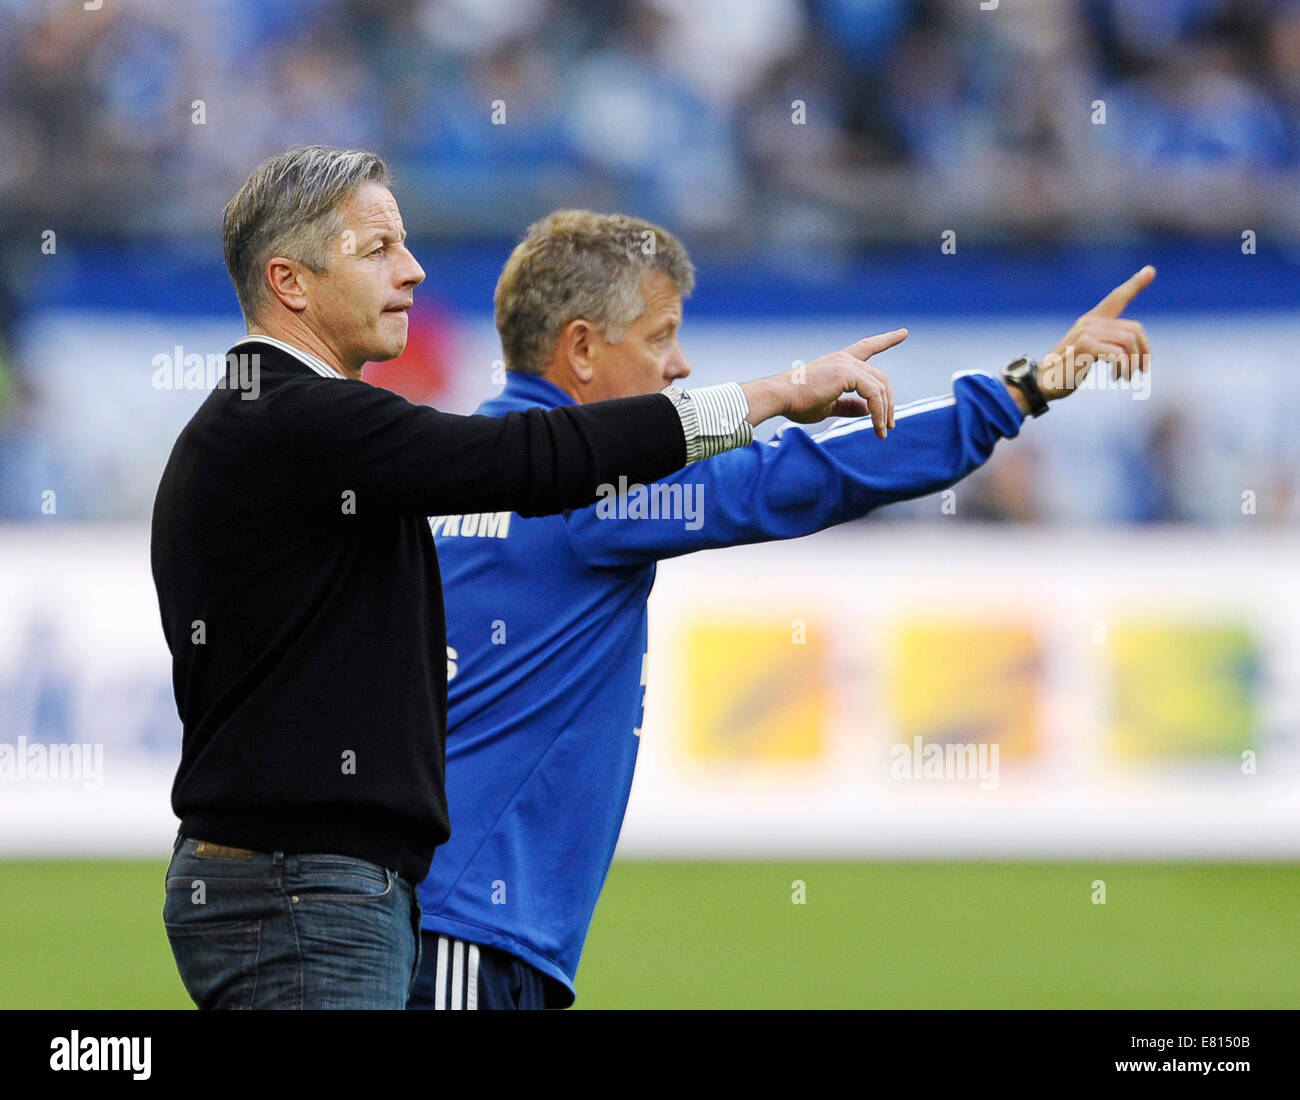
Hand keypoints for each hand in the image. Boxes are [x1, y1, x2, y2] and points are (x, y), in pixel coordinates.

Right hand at [741, 328, 906, 438]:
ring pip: (880, 386)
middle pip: (881, 377)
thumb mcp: (829, 405)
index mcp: (839, 362)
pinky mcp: (846, 373)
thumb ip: (849, 406)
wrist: (779, 397)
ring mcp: (846, 364)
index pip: (867, 347)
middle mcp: (844, 359)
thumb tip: (868, 410)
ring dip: (885, 411)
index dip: (886, 340)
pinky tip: (877, 426)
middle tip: (889, 425)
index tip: (904, 332)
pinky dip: (878, 411)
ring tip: (883, 431)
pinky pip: (873, 393)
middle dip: (889, 402)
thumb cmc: (797, 402)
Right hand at [1037, 266, 1154, 400]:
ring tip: (1127, 377)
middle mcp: (1090, 322)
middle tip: (1141, 371)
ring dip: (1133, 364)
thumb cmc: (1068, 371)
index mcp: (1092, 320)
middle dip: (1143, 352)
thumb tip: (1138, 352)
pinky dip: (1123, 368)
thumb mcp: (1089, 352)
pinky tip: (1116, 378)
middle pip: (1134, 329)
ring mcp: (1087, 332)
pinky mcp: (1086, 346)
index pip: (1117, 298)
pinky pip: (1119, 354)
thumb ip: (1108, 343)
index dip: (1135, 284)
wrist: (1044, 383)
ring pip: (1129, 342)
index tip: (1150, 271)